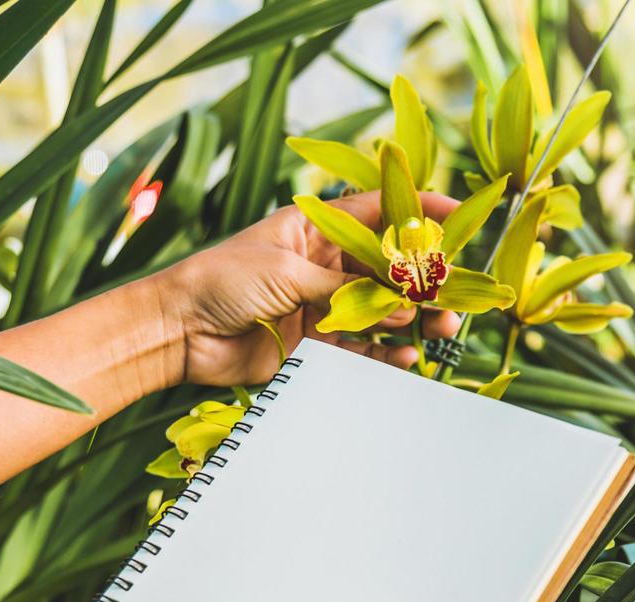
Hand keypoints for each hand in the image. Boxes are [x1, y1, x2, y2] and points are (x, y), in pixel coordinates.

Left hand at [153, 192, 461, 386]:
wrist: (178, 331)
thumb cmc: (221, 281)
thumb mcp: (286, 272)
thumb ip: (343, 289)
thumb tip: (396, 303)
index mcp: (314, 230)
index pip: (377, 213)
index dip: (417, 211)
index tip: (457, 215)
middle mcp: (323, 265)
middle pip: (387, 269)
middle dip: (423, 281)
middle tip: (454, 295)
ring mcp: (321, 305)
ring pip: (381, 311)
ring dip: (413, 320)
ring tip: (443, 327)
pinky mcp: (314, 345)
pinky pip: (360, 349)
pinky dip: (385, 354)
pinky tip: (406, 357)